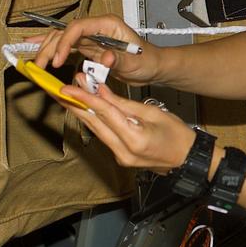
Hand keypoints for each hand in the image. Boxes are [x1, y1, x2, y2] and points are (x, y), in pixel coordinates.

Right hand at [30, 14, 156, 85]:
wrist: (152, 67)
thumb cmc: (147, 60)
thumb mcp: (135, 61)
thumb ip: (119, 59)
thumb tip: (105, 58)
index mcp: (107, 24)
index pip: (78, 27)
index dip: (65, 42)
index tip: (57, 59)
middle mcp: (96, 28)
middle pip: (66, 32)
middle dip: (50, 47)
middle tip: (40, 65)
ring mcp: (91, 37)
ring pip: (63, 39)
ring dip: (48, 50)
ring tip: (36, 63)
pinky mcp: (89, 48)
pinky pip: (67, 48)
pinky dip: (53, 50)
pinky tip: (37, 51)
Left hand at [60, 79, 196, 173]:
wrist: (188, 159)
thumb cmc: (177, 136)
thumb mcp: (152, 113)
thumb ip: (123, 104)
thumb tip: (101, 91)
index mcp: (134, 139)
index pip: (104, 113)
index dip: (84, 98)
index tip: (68, 87)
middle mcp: (123, 151)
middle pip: (93, 124)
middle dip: (74, 105)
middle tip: (57, 90)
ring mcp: (120, 157)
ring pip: (95, 130)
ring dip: (81, 112)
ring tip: (68, 95)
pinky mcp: (120, 157)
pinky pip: (103, 136)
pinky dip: (94, 121)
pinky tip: (86, 109)